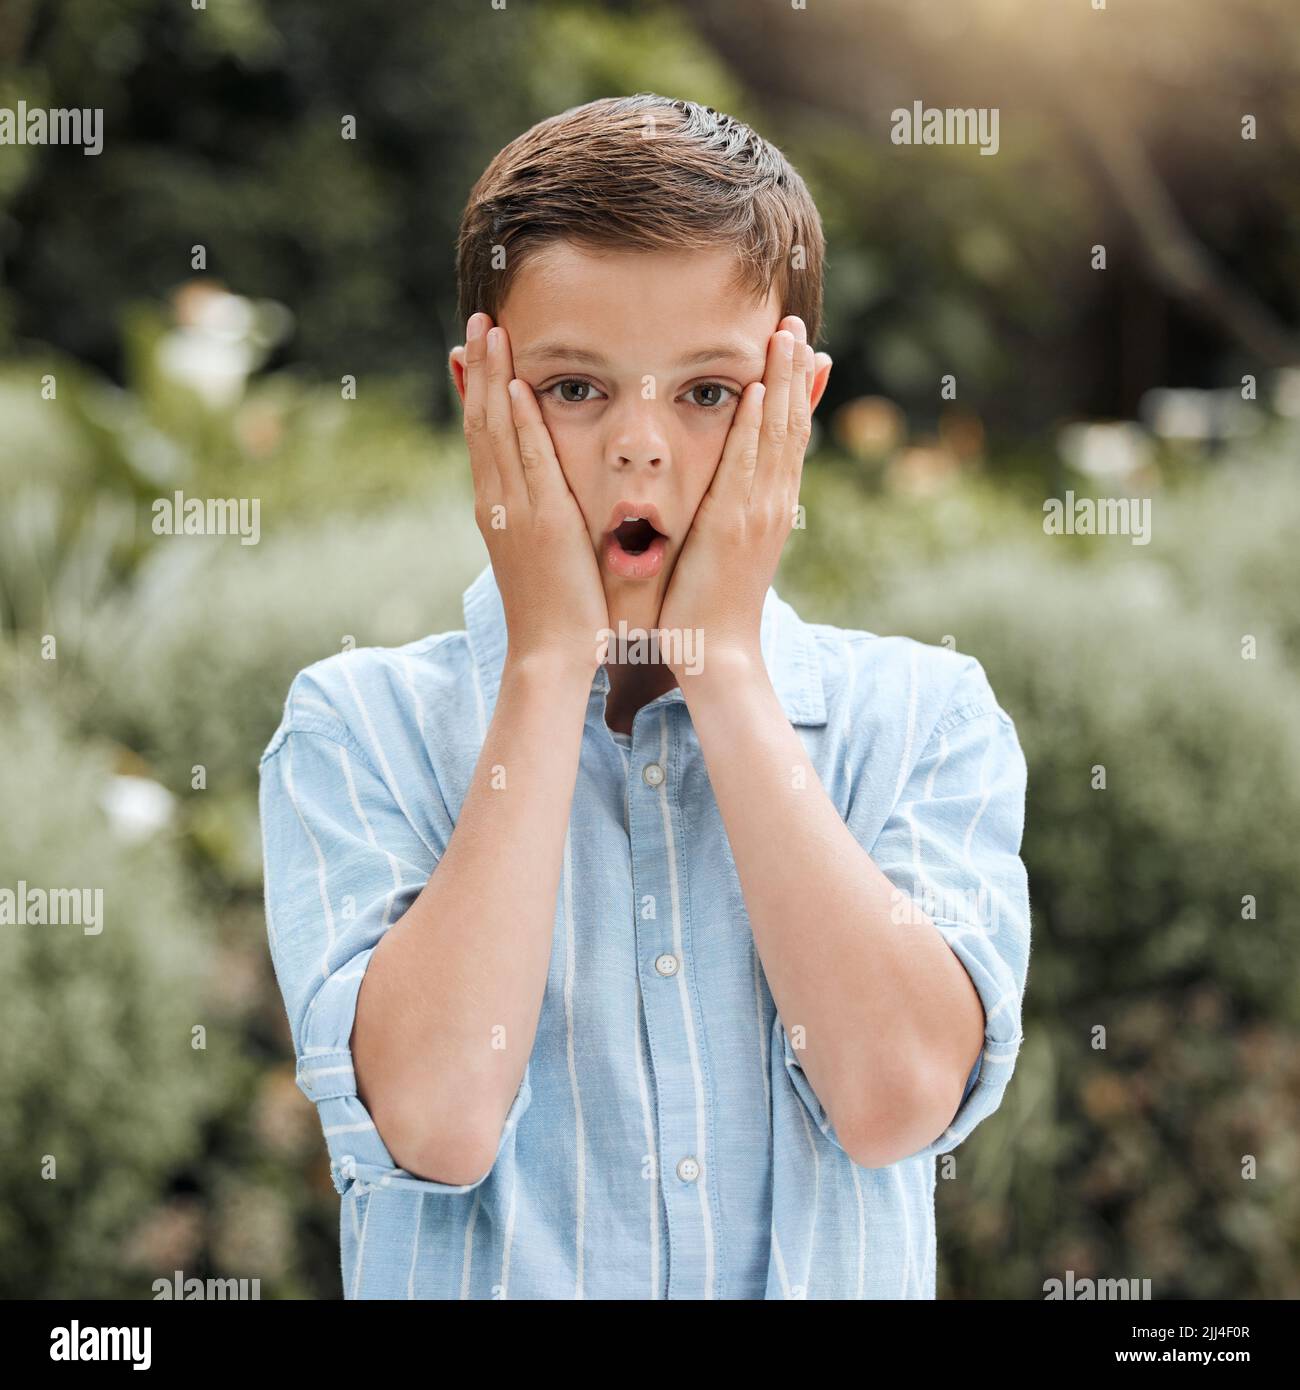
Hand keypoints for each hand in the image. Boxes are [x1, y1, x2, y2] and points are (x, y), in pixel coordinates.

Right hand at [458, 313, 608, 679]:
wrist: (551, 654)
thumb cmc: (558, 613)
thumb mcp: (542, 555)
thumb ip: (540, 520)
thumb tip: (544, 497)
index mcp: (498, 509)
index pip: (484, 436)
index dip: (477, 389)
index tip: (474, 349)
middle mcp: (497, 502)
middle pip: (480, 421)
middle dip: (477, 368)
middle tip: (478, 320)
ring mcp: (514, 510)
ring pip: (495, 431)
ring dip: (490, 377)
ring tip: (488, 330)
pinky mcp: (540, 521)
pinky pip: (526, 460)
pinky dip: (516, 421)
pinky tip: (512, 384)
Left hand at [656, 316, 827, 680]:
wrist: (716, 654)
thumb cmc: (708, 609)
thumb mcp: (722, 552)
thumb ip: (725, 516)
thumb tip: (721, 492)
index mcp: (770, 508)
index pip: (789, 438)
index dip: (797, 392)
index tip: (801, 351)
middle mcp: (772, 504)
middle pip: (792, 426)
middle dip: (796, 373)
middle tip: (797, 323)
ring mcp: (759, 513)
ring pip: (778, 436)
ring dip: (784, 382)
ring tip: (787, 335)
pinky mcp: (735, 525)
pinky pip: (748, 465)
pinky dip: (757, 425)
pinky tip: (760, 388)